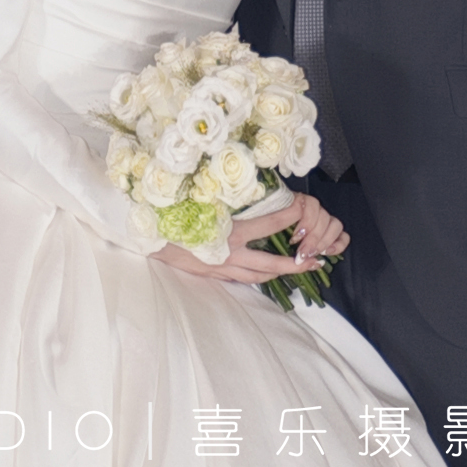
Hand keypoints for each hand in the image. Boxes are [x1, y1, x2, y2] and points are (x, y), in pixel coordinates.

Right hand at [159, 191, 346, 290]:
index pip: (270, 223)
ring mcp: (224, 267)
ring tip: (296, 270)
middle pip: (271, 263)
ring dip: (279, 273)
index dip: (290, 215)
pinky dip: (257, 276)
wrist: (153, 241)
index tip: (303, 207)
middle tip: (314, 262)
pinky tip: (264, 273)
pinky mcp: (215, 274)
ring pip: (259, 275)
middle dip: (295, 264)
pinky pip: (242, 278)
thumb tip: (248, 187)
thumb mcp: (204, 203)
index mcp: (231, 231)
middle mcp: (231, 253)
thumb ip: (228, 200)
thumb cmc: (177, 217)